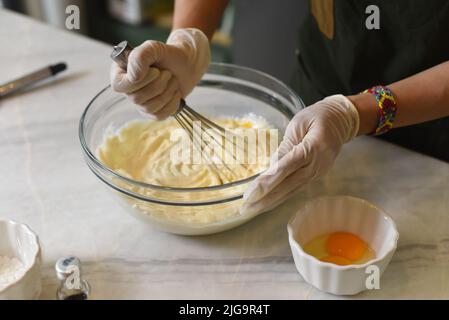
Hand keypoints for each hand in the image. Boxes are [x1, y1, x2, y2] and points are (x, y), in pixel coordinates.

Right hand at [110, 28, 210, 119]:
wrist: (186, 65)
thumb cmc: (168, 55)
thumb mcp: (154, 48)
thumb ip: (140, 56)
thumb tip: (133, 77)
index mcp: (121, 72)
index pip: (119, 85)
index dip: (139, 81)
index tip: (156, 70)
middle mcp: (127, 89)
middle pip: (136, 98)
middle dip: (158, 85)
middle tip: (167, 73)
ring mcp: (140, 102)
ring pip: (148, 108)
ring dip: (167, 92)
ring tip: (172, 80)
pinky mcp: (152, 112)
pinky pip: (159, 115)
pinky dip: (172, 103)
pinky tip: (175, 92)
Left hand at [241, 95, 359, 214]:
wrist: (342, 121)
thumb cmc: (319, 116)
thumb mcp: (299, 124)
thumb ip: (286, 146)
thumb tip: (271, 168)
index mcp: (314, 147)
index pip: (287, 167)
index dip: (269, 181)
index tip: (252, 193)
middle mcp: (317, 165)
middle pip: (288, 185)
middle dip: (265, 198)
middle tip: (245, 208)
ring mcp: (317, 173)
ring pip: (291, 191)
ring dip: (270, 202)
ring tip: (250, 211)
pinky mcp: (314, 176)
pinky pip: (295, 189)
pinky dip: (279, 198)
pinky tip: (265, 204)